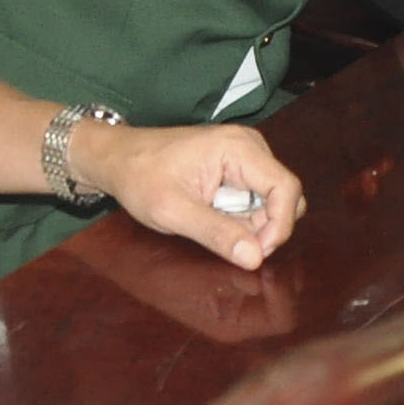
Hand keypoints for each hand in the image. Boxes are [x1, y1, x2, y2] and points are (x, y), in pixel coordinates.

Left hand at [72, 121, 301, 271]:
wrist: (117, 158)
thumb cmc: (139, 177)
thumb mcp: (172, 211)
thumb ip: (216, 233)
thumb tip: (255, 258)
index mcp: (238, 147)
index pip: (286, 188)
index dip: (280, 226)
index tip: (256, 252)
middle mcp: (250, 146)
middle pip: (284, 197)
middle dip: (265, 228)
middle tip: (230, 244)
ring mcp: (246, 155)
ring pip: (272, 202)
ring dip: (251, 225)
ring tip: (211, 224)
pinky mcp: (238, 167)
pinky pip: (256, 200)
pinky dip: (241, 217)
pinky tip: (212, 217)